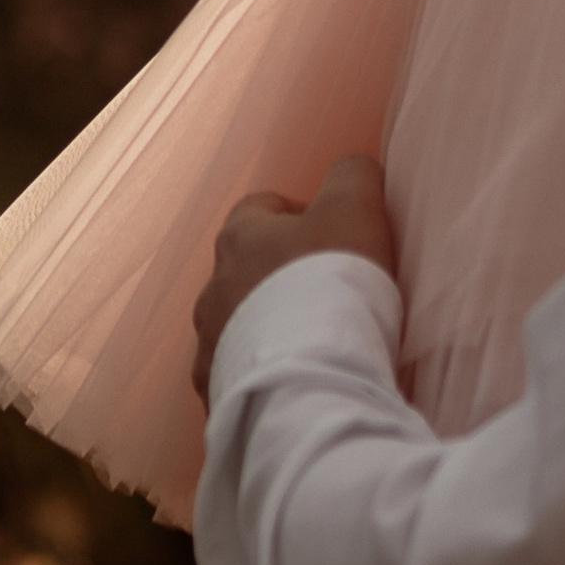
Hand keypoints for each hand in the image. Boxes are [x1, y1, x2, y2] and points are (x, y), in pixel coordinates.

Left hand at [192, 155, 394, 404]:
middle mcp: (212, 289)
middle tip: (325, 297)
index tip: (331, 237)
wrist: (308, 384)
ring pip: (237, 329)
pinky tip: (296, 387)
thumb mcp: (354, 209)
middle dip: (278, 280)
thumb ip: (352, 176)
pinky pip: (238, 381)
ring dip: (267, 332)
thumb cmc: (331, 285)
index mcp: (239, 238)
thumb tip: (351, 169)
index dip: (297, 217)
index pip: (260, 209)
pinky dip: (264, 379)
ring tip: (312, 350)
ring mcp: (210, 347)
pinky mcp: (218, 396)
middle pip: (244, 272)